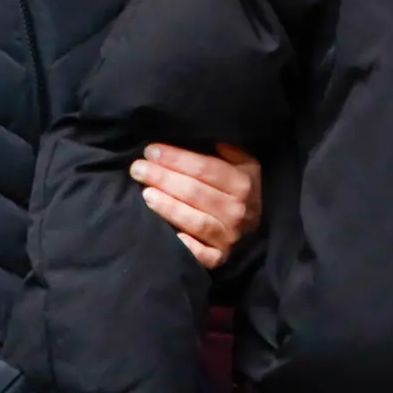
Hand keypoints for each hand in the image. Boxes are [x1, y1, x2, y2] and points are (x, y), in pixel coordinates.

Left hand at [134, 141, 261, 268]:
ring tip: (145, 193)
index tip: (151, 150)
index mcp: (243, 183)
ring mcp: (229, 237)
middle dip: (163, 177)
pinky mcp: (218, 258)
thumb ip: (228, 150)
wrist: (255, 228)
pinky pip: (198, 253)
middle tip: (138, 168)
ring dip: (167, 206)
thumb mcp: (242, 164)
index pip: (205, 168)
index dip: (176, 158)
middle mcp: (239, 211)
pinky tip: (163, 231)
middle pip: (195, 192)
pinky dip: (182, 243)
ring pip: (194, 220)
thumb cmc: (238, 189)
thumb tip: (207, 134)